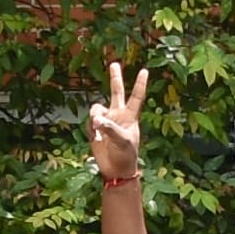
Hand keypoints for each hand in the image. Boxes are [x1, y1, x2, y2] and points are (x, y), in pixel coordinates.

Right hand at [92, 61, 150, 180]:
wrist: (115, 170)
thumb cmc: (126, 156)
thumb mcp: (122, 141)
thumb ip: (110, 128)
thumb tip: (96, 119)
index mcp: (130, 117)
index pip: (136, 97)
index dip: (139, 84)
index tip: (144, 71)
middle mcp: (118, 115)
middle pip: (116, 92)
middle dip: (115, 78)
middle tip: (114, 64)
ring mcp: (106, 121)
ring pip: (96, 109)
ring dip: (95, 116)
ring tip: (98, 129)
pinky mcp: (95, 129)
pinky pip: (90, 122)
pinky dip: (90, 129)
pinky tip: (96, 138)